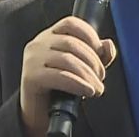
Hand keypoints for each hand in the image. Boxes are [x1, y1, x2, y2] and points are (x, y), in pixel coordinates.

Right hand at [19, 16, 115, 136]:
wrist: (39, 114)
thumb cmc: (60, 88)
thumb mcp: (83, 68)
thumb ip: (98, 55)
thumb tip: (108, 45)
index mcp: (50, 36)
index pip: (71, 23)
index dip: (90, 34)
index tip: (101, 52)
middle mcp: (38, 43)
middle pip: (72, 43)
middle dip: (93, 61)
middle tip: (101, 77)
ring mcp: (32, 59)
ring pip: (67, 59)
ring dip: (88, 74)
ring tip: (97, 88)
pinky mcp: (31, 77)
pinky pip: (59, 76)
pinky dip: (78, 84)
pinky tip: (88, 91)